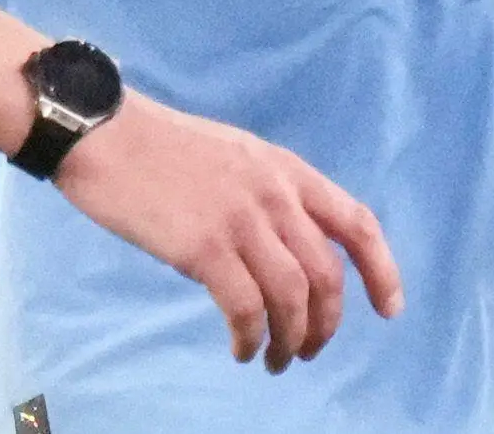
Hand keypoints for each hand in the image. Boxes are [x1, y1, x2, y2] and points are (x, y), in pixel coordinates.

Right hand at [55, 94, 403, 372]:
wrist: (103, 132)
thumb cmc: (160, 147)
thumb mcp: (235, 155)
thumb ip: (267, 193)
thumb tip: (284, 250)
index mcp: (285, 168)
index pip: (356, 222)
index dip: (381, 270)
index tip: (389, 308)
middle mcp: (273, 193)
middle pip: (327, 274)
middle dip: (326, 324)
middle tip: (310, 350)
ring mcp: (241, 219)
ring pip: (294, 298)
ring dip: (291, 341)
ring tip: (277, 360)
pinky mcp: (204, 247)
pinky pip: (247, 310)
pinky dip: (252, 339)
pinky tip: (242, 349)